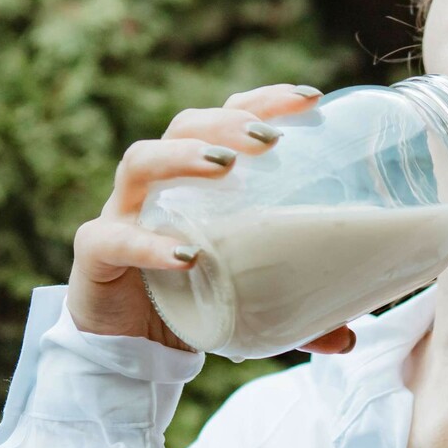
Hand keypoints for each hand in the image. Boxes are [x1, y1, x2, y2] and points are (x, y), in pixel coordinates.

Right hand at [67, 82, 355, 351]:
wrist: (128, 349)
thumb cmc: (190, 304)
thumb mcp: (252, 304)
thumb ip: (299, 318)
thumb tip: (351, 339)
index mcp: (195, 182)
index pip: (226, 122)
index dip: (263, 102)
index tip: (311, 99)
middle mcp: (157, 185)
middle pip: (183, 127)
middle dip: (227, 123)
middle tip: (268, 139)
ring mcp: (122, 214)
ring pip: (141, 163)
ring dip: (183, 157)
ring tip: (225, 167)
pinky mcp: (96, 255)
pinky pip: (113, 240)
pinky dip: (148, 244)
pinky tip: (185, 255)